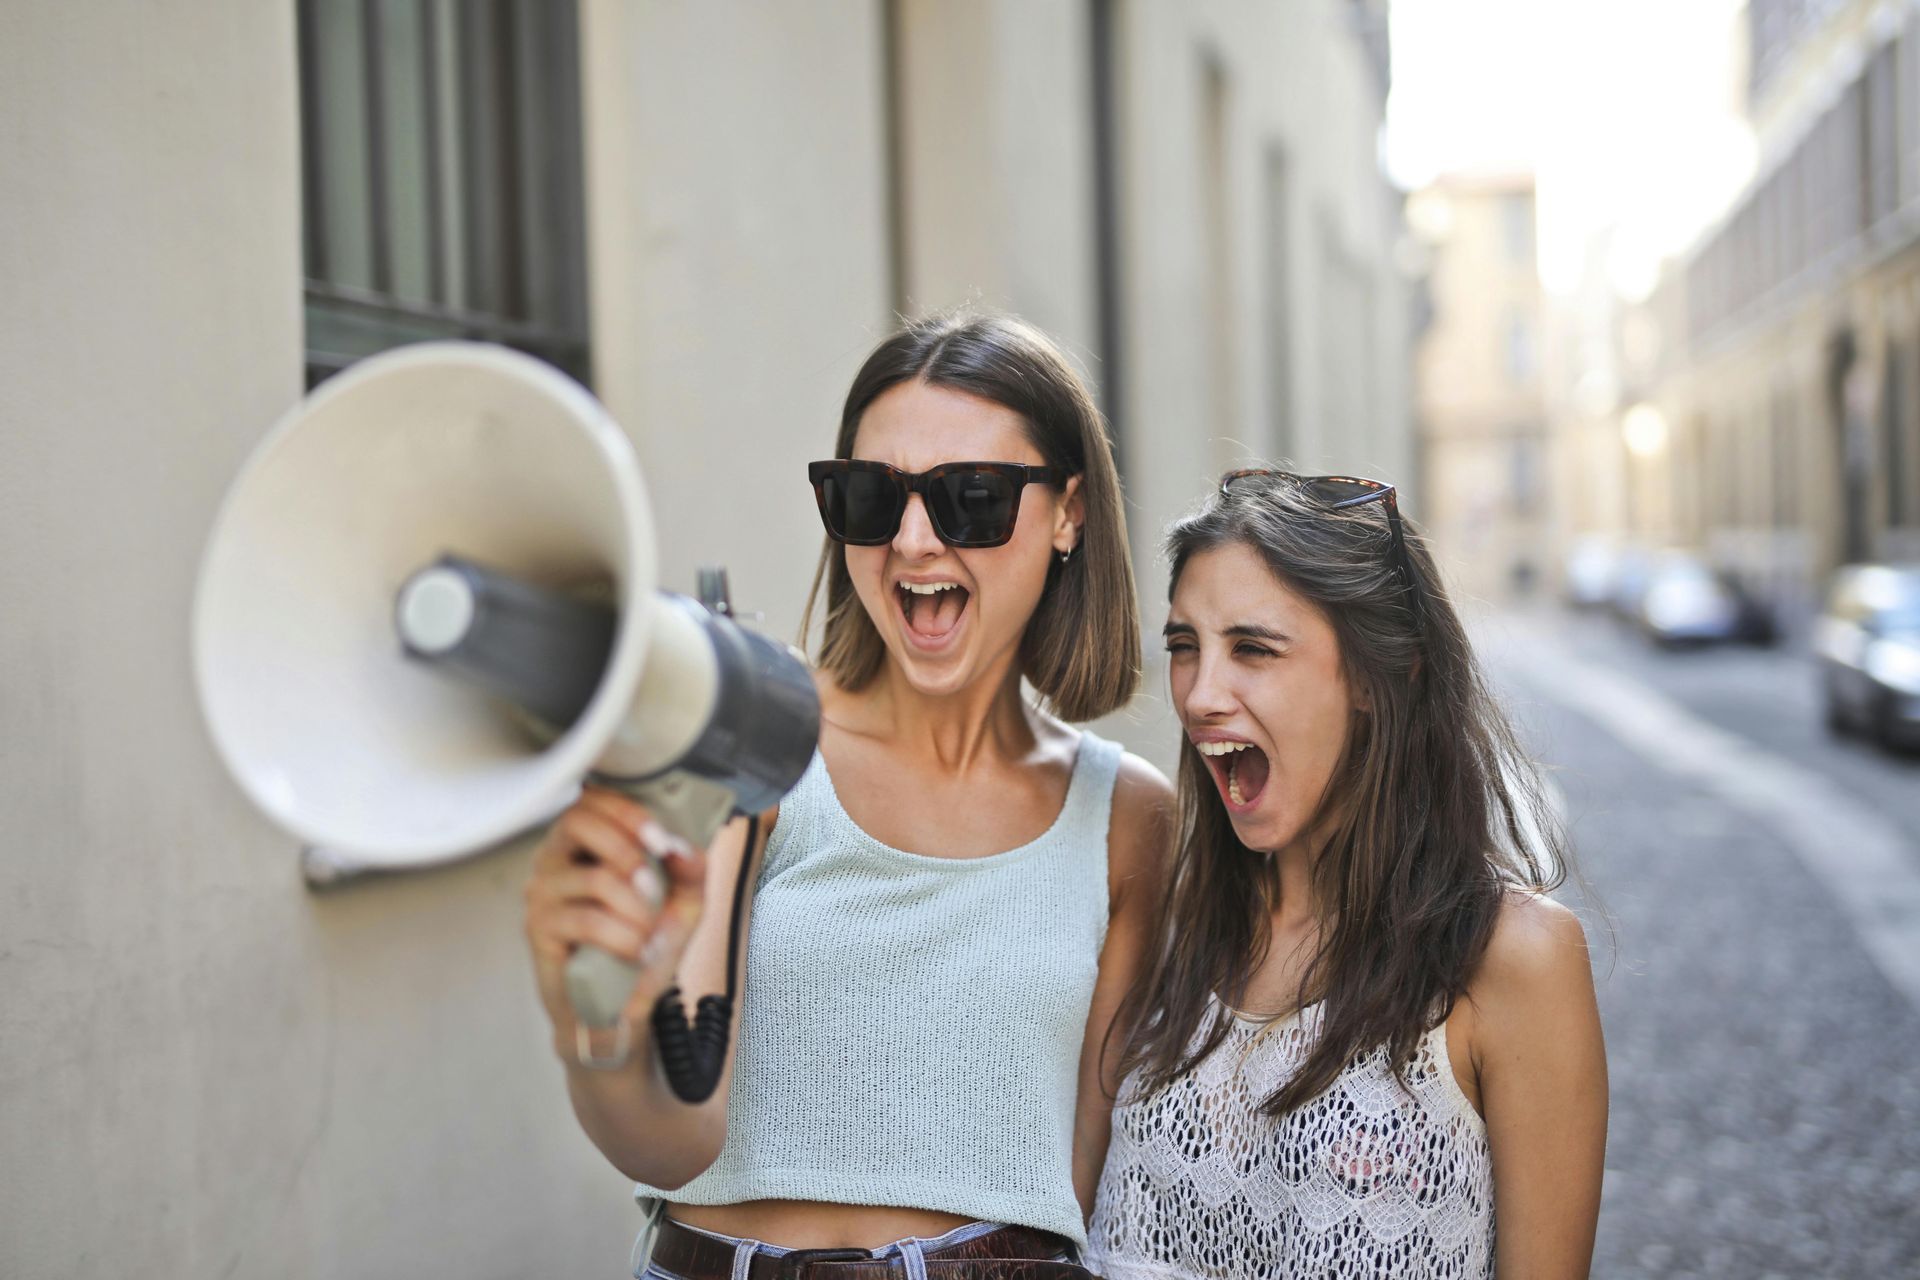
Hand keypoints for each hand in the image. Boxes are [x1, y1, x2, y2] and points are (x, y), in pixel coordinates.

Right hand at [523, 787, 707, 1057]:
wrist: (622, 1007)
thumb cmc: (647, 945)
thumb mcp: (684, 903)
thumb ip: (690, 870)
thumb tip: (682, 847)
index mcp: (586, 842)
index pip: (592, 799)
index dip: (628, 811)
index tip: (662, 839)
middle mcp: (556, 859)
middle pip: (576, 821)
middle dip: (627, 850)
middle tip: (655, 886)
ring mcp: (542, 893)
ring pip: (593, 878)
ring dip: (636, 907)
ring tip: (652, 932)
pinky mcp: (538, 930)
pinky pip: (586, 921)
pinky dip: (624, 938)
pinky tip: (641, 953)